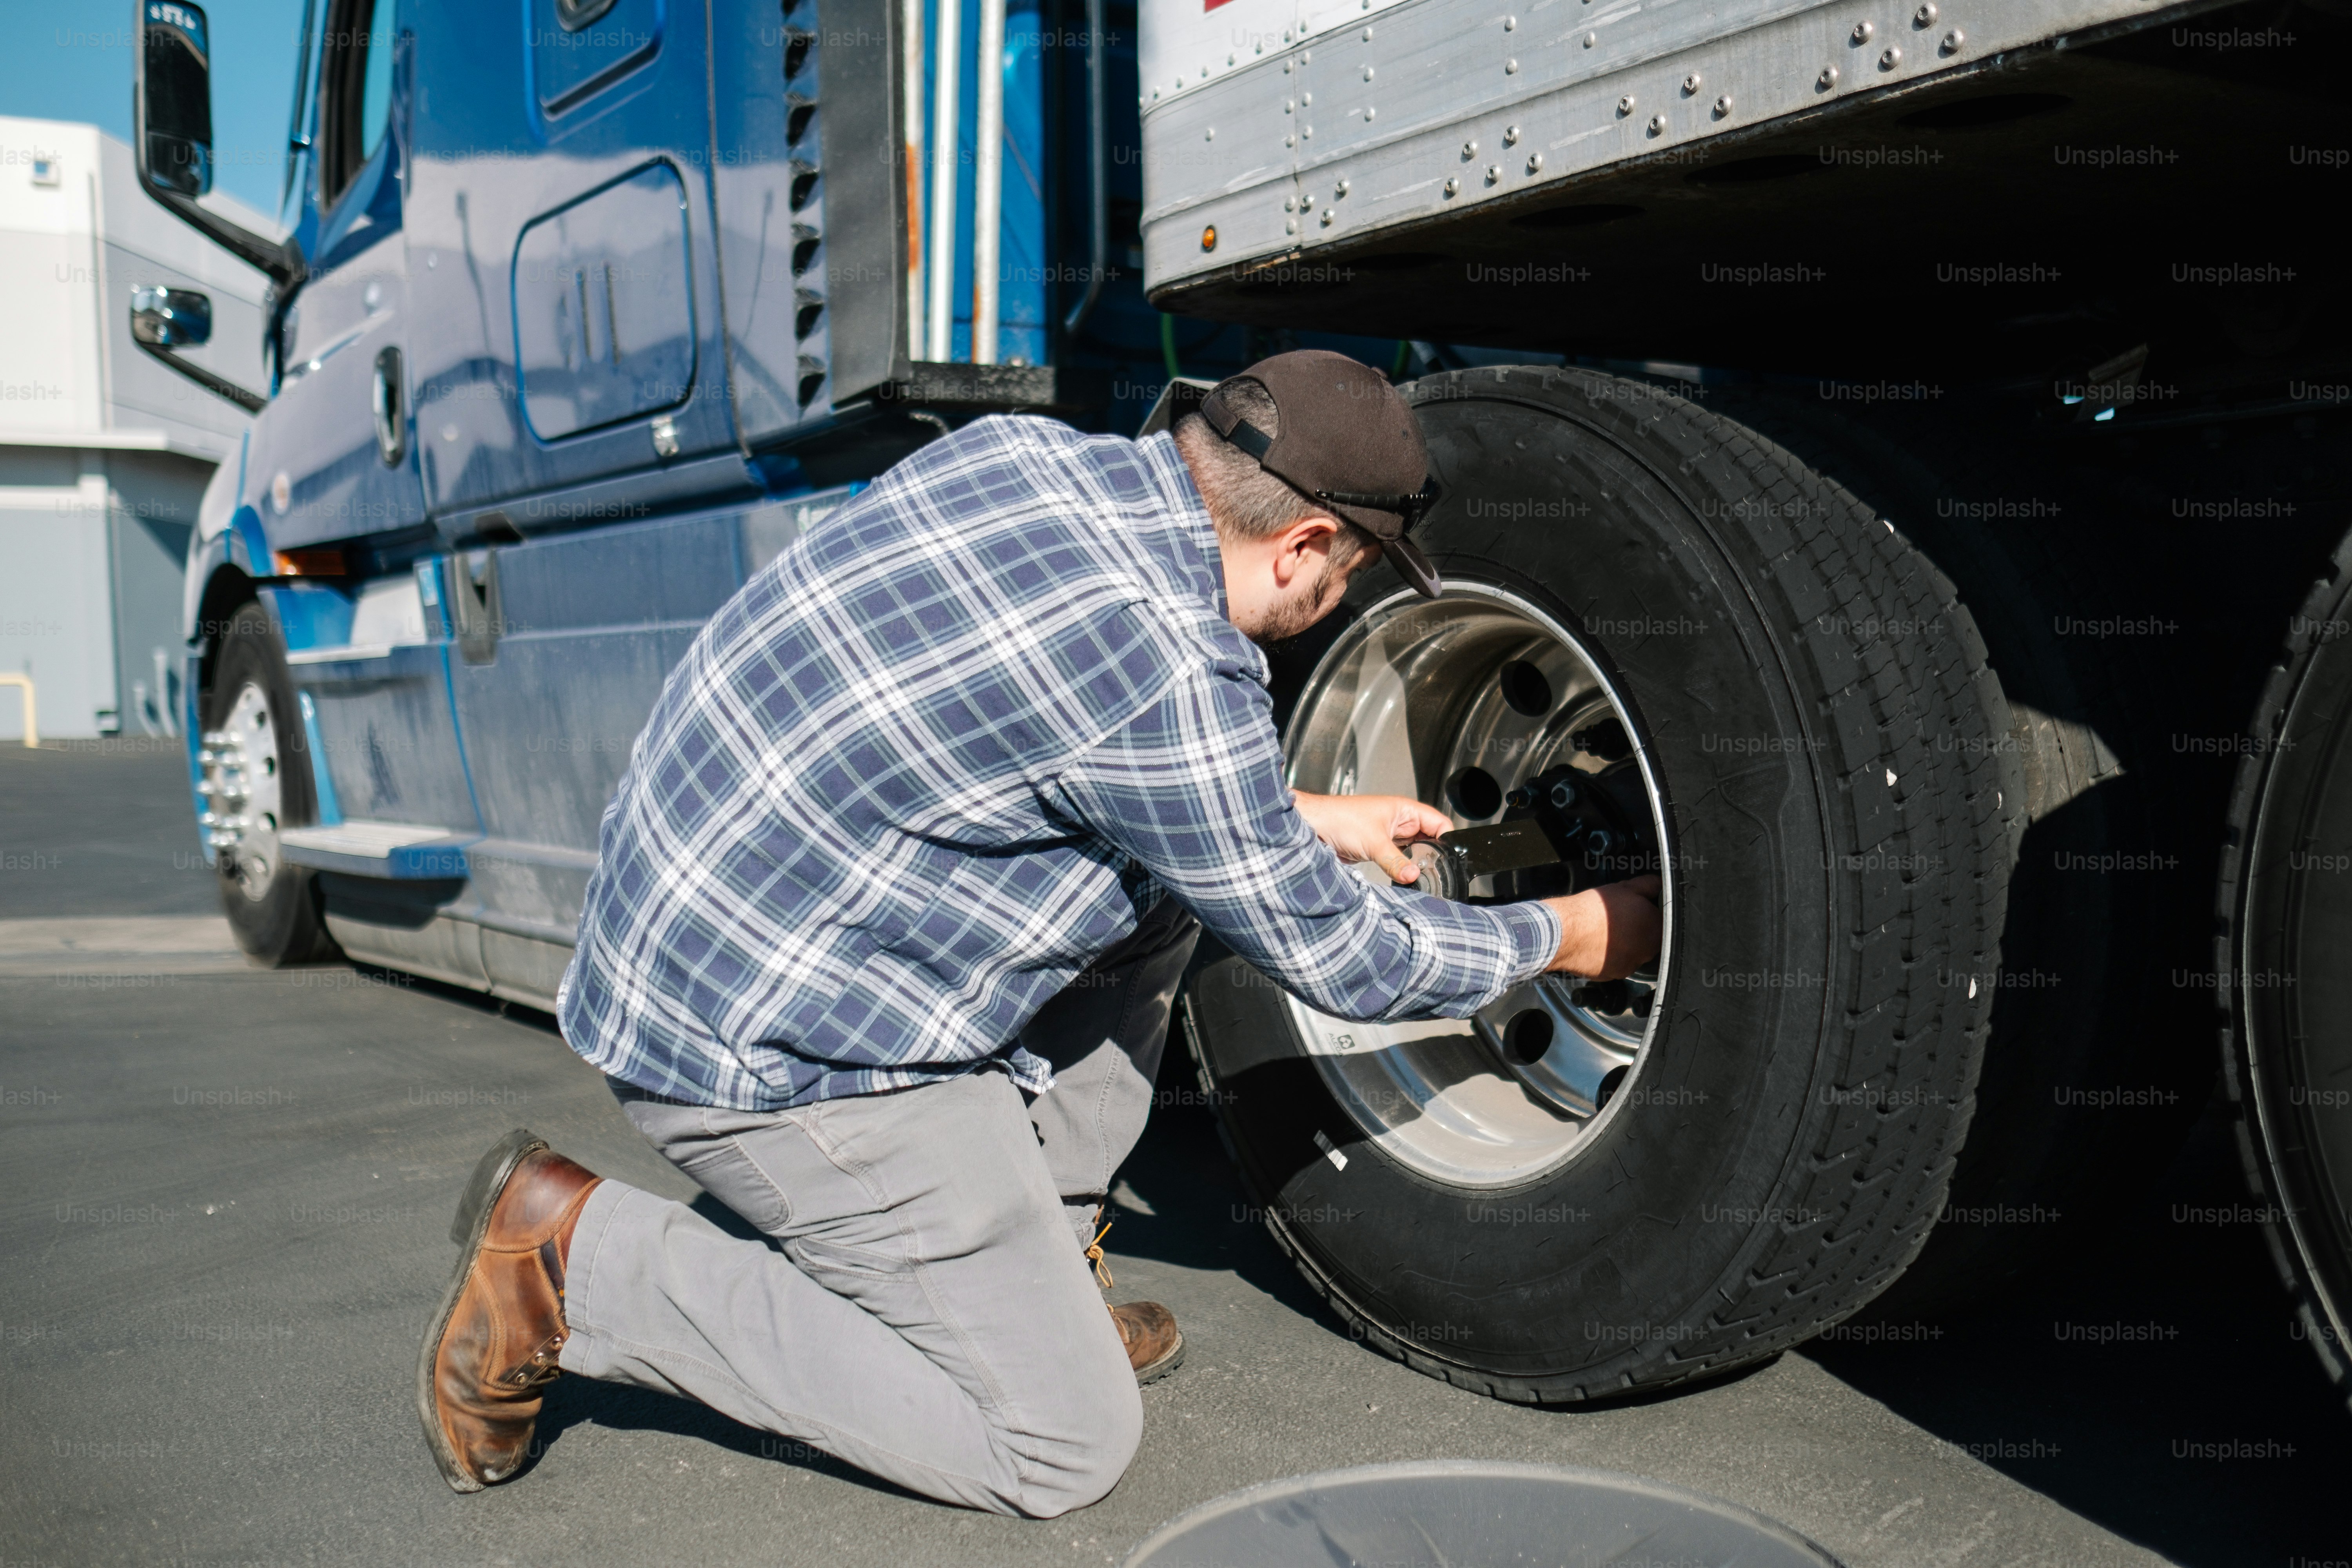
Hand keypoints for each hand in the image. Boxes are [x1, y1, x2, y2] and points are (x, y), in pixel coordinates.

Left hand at [1292, 790, 1451, 884]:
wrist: (1313, 828)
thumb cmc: (1338, 819)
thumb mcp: (1373, 842)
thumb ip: (1396, 861)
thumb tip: (1413, 876)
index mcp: (1404, 810)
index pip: (1439, 822)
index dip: (1448, 839)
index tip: (1451, 859)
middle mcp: (1400, 822)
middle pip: (1429, 839)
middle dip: (1433, 855)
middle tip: (1434, 873)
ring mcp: (1389, 836)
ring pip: (1414, 851)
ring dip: (1416, 863)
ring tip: (1420, 877)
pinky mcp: (1379, 849)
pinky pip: (1399, 860)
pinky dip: (1403, 868)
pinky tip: (1404, 878)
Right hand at [1544, 875, 1662, 978]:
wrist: (1565, 933)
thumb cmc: (1594, 909)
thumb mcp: (1624, 888)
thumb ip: (1647, 885)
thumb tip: (1658, 883)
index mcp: (1655, 928)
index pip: (1662, 921)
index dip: (1649, 913)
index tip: (1636, 910)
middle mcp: (1647, 951)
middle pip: (1648, 940)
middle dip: (1638, 931)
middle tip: (1620, 920)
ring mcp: (1630, 965)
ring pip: (1632, 954)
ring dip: (1625, 945)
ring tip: (1605, 932)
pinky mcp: (1612, 975)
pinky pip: (1615, 964)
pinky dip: (1609, 957)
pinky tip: (1597, 944)